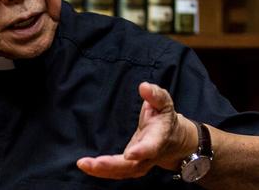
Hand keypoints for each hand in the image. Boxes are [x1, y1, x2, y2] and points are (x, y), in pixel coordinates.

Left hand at [76, 82, 195, 179]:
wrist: (174, 140)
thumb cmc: (165, 118)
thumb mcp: (164, 103)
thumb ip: (155, 95)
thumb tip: (144, 86)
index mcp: (158, 138)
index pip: (151, 147)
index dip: (141, 151)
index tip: (129, 154)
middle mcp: (149, 156)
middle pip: (131, 165)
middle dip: (112, 165)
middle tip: (93, 163)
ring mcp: (140, 163)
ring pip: (122, 172)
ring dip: (102, 170)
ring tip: (84, 164)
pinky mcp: (130, 166)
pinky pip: (116, 172)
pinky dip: (101, 171)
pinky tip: (87, 166)